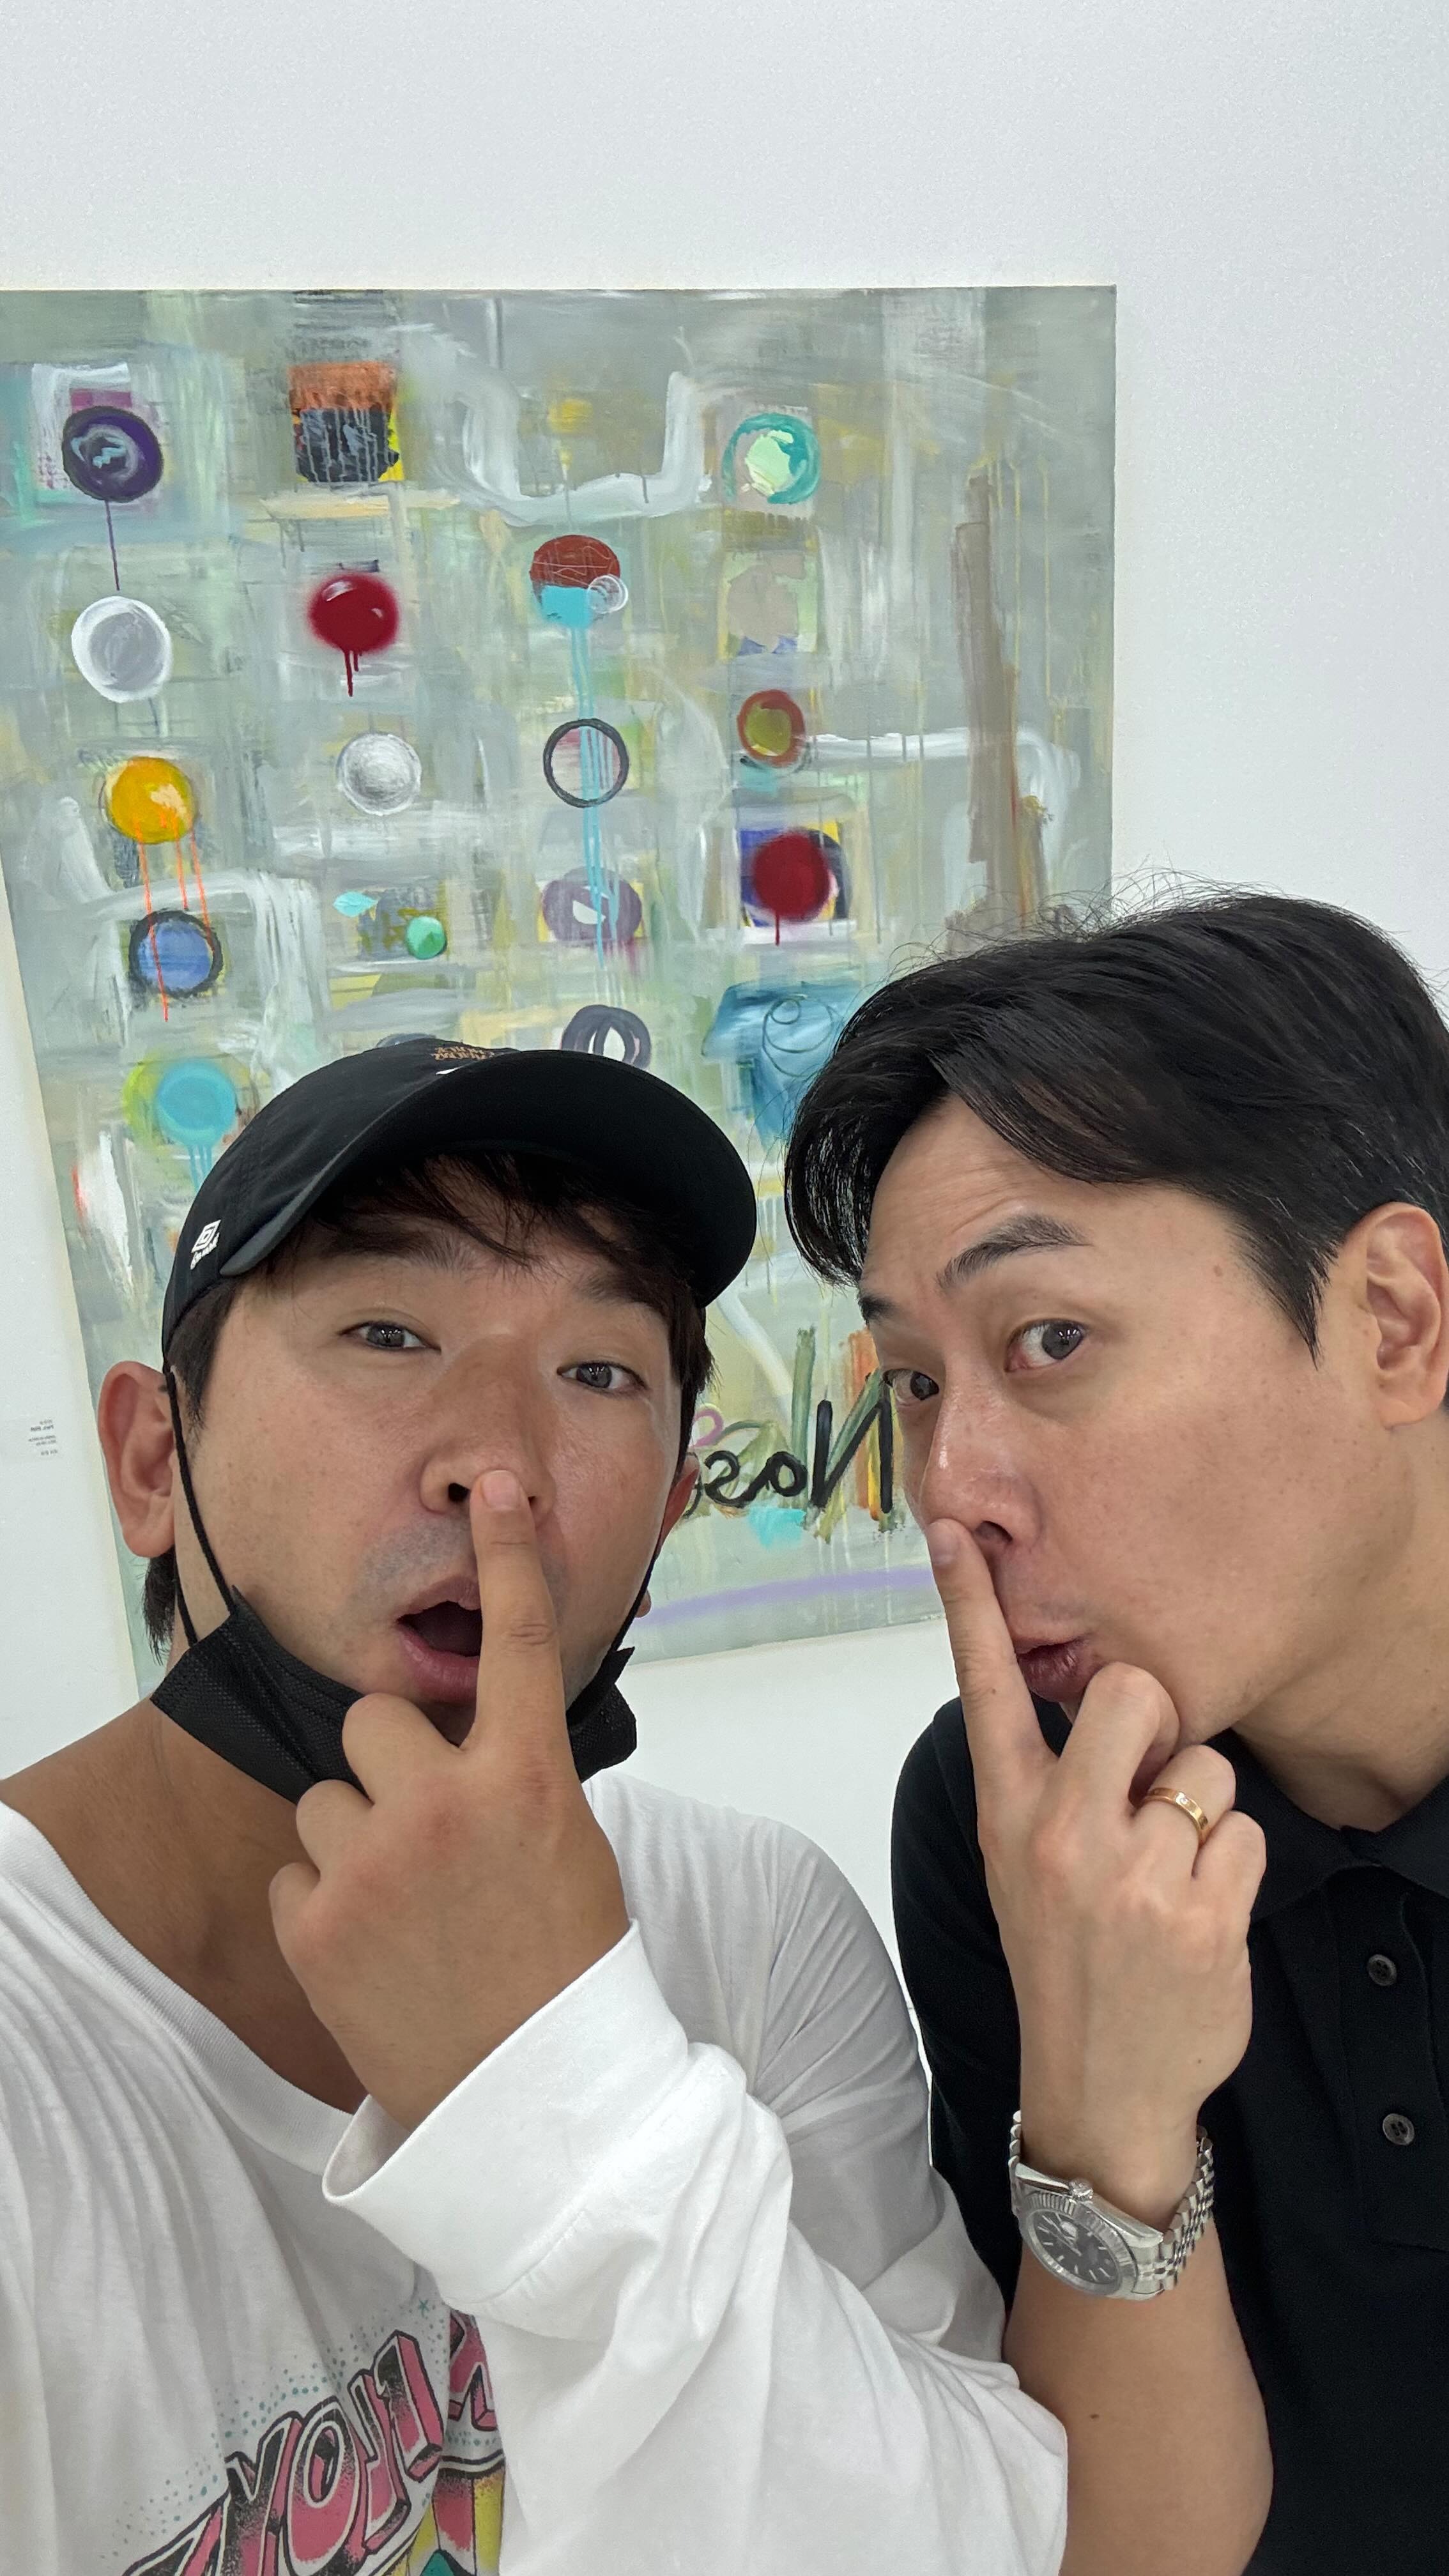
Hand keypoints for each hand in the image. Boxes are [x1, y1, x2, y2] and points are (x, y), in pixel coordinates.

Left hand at [270, 1469, 629, 2129]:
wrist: (538, 2100)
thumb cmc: (566, 1970)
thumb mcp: (569, 1849)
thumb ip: (516, 1777)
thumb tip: (475, 1733)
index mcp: (529, 1780)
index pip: (519, 1641)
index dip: (506, 1555)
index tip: (494, 1487)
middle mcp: (445, 1805)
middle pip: (377, 1719)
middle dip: (391, 1765)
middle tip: (427, 1831)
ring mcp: (372, 1864)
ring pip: (324, 1796)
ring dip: (352, 1838)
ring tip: (404, 1906)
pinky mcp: (315, 1924)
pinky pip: (294, 1872)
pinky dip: (322, 1906)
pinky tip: (374, 1950)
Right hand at [927, 1522, 1265, 2226]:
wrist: (1103, 2089)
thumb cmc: (1067, 1960)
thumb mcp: (1020, 1864)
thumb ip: (1045, 1782)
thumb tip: (1093, 1694)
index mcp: (1009, 1814)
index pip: (985, 1690)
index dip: (968, 1606)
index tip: (954, 1530)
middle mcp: (1063, 1836)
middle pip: (1136, 1692)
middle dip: (1160, 1723)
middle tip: (1148, 1784)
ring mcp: (1132, 1879)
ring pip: (1208, 1771)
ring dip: (1204, 1816)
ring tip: (1170, 1875)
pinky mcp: (1201, 1917)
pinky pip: (1248, 1837)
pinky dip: (1236, 1871)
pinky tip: (1198, 1916)